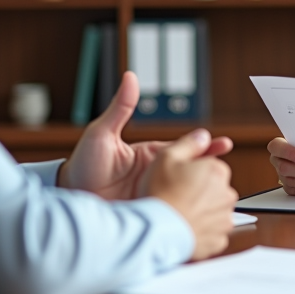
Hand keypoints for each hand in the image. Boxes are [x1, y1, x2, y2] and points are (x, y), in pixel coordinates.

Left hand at [59, 71, 232, 199]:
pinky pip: (169, 214)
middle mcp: (156, 176)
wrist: (68, 196)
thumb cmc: (83, 164)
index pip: (184, 149)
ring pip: (184, 194)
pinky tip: (196, 216)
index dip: (205, 146)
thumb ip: (120, 108)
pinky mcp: (147, 215)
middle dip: (211, 172)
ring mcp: (153, 195)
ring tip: (218, 194)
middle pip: (190, 173)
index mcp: (151, 156)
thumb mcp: (102, 133)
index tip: (223, 143)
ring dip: (200, 194)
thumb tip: (131, 77)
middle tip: (226, 170)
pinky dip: (183, 214)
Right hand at [141, 128, 238, 260]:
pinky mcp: (217, 241)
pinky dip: (200, 232)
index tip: (178, 180)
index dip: (191, 173)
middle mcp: (227, 195)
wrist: (155, 231)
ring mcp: (224, 220)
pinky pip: (211, 233)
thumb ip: (190, 143)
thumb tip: (203, 135)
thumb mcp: (167, 156)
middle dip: (199, 192)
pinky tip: (184, 228)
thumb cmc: (160, 193)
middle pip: (214, 189)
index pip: (210, 167)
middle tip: (176, 197)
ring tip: (179, 214)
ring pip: (213, 212)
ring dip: (201, 213)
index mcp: (218, 171)